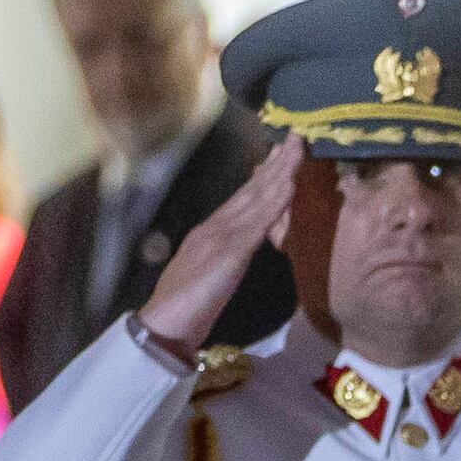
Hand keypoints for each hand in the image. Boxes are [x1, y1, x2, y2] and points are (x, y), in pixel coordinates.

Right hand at [138, 133, 306, 354]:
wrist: (163, 324)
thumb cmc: (185, 307)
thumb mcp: (212, 273)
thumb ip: (228, 255)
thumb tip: (246, 244)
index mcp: (211, 231)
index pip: (243, 197)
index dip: (264, 175)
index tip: (281, 154)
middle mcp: (216, 225)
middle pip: (252, 189)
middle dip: (276, 162)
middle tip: (296, 137)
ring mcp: (222, 235)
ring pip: (257, 198)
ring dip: (280, 172)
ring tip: (298, 148)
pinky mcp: (229, 251)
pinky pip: (258, 221)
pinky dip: (275, 201)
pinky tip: (290, 185)